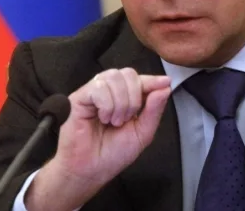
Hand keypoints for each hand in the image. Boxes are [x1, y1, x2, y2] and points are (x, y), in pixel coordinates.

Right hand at [25, 68, 171, 210]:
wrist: (91, 171)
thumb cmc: (113, 154)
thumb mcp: (142, 133)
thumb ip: (153, 110)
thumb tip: (164, 87)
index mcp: (125, 98)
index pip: (139, 79)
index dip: (152, 80)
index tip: (165, 82)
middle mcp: (109, 91)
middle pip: (128, 73)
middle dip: (134, 97)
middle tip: (126, 119)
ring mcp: (93, 93)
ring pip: (113, 77)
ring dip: (120, 102)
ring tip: (114, 122)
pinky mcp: (79, 97)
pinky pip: (98, 87)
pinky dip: (106, 105)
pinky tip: (103, 119)